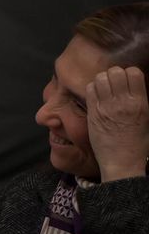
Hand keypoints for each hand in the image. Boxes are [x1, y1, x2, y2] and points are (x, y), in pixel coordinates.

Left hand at [86, 66, 148, 181]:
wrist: (122, 161)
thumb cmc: (136, 143)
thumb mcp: (146, 119)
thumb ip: (139, 100)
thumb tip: (134, 86)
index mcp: (140, 103)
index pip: (133, 73)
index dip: (128, 73)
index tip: (126, 81)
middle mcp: (123, 103)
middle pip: (115, 72)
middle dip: (113, 75)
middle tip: (113, 84)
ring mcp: (106, 107)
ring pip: (100, 78)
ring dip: (101, 80)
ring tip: (104, 89)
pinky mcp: (93, 112)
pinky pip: (89, 89)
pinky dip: (92, 89)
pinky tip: (96, 96)